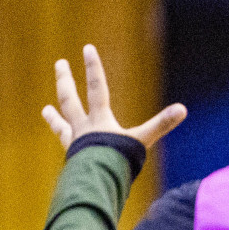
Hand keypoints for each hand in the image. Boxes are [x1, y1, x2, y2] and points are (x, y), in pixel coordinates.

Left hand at [40, 45, 185, 150]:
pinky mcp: (73, 157)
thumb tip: (183, 109)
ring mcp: (76, 141)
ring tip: (46, 110)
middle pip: (70, 99)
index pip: (97, 87)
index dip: (94, 67)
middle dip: (66, 80)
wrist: (98, 181)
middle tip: (61, 64)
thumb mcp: (143, 140)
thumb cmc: (120, 160)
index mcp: (100, 119)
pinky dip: (64, 142)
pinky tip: (61, 140)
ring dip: (54, 116)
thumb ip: (162, 124)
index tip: (87, 48)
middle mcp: (84, 127)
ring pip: (62, 124)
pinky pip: (66, 146)